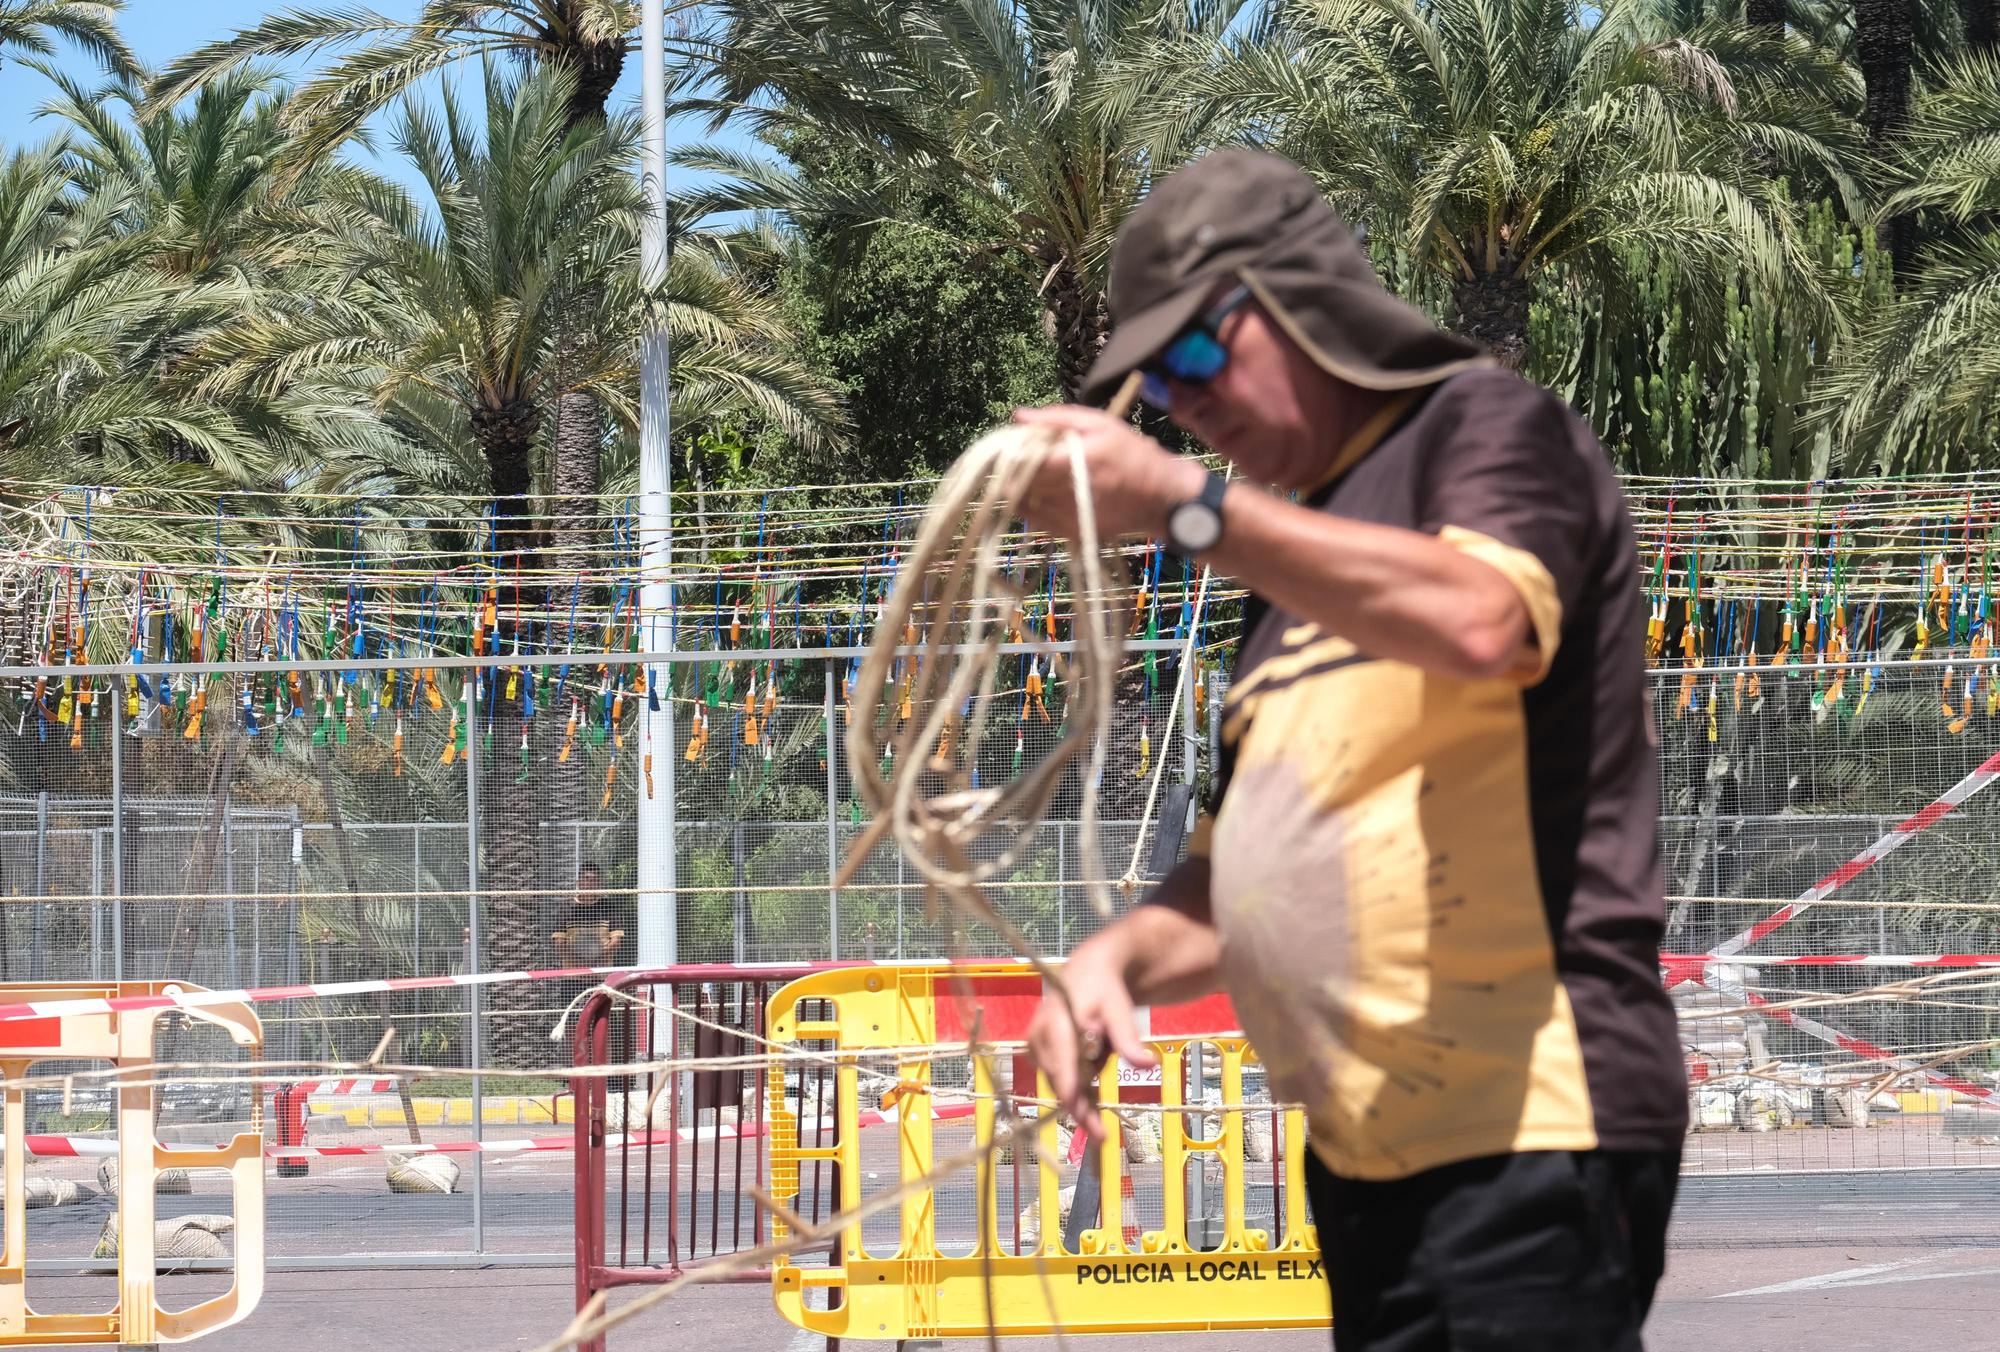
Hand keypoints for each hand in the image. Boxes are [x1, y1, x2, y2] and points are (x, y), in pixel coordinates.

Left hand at [1012, 404, 1204, 541]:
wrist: (1163, 498)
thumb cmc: (1133, 454)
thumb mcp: (1102, 424)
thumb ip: (1058, 418)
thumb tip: (1018, 416)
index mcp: (1080, 460)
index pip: (1026, 461)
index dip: (1011, 453)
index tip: (1011, 445)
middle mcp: (1072, 493)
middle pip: (1020, 483)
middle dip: (1015, 469)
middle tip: (1022, 458)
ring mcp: (1070, 518)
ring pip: (1024, 502)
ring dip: (1023, 487)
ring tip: (1040, 475)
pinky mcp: (1072, 533)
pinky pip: (1035, 519)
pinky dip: (1034, 504)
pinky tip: (1049, 492)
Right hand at [1025, 931, 1158, 1143]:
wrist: (1087, 973)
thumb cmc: (1103, 988)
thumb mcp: (1119, 1007)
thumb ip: (1128, 1037)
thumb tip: (1148, 1065)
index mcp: (1056, 1020)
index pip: (1062, 1060)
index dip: (1070, 1088)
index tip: (1080, 1113)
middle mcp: (1040, 1036)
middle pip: (1060, 1080)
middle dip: (1080, 1108)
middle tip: (1101, 1137)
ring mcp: (1038, 1047)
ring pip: (1061, 1085)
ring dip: (1080, 1102)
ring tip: (1100, 1129)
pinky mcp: (1042, 1055)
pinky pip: (1062, 1081)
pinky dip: (1079, 1094)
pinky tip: (1093, 1115)